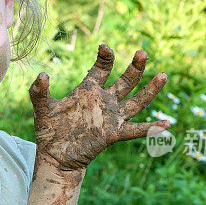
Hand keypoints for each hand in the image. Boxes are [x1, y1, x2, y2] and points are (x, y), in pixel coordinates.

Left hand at [29, 44, 169, 170]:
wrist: (54, 156)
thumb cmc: (49, 130)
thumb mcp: (42, 109)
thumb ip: (39, 91)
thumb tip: (42, 75)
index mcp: (89, 90)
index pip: (102, 69)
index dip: (105, 58)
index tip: (105, 48)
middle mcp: (104, 101)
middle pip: (125, 81)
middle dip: (134, 67)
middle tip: (142, 52)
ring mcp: (111, 117)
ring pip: (136, 102)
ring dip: (150, 90)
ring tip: (163, 75)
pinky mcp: (113, 134)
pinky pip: (135, 130)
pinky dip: (151, 128)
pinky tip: (166, 124)